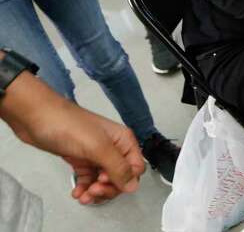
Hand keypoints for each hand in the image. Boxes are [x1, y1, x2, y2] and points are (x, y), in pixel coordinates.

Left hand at [2, 74, 143, 204]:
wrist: (36, 118)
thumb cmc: (68, 126)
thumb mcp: (98, 147)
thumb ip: (117, 167)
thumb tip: (133, 186)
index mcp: (123, 141)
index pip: (135, 168)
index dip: (122, 179)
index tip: (104, 180)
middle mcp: (113, 148)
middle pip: (120, 177)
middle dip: (108, 188)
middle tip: (93, 191)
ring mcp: (96, 154)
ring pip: (104, 180)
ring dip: (96, 192)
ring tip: (83, 196)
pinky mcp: (81, 159)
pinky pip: (89, 178)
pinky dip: (84, 188)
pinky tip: (77, 193)